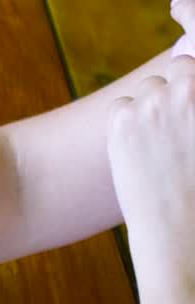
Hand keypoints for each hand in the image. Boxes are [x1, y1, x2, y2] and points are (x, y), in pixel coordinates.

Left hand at [107, 54, 194, 303]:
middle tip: (176, 130)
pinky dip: (125, 122)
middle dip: (176, 90)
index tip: (189, 113)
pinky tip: (138, 150)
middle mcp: (191, 89)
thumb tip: (186, 95)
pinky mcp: (123, 121)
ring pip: (147, 87)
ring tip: (159, 144)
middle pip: (177, 69)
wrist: (184, 231)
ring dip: (150, 106)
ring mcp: (156, 101)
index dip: (194, 87)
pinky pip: (120, 106)